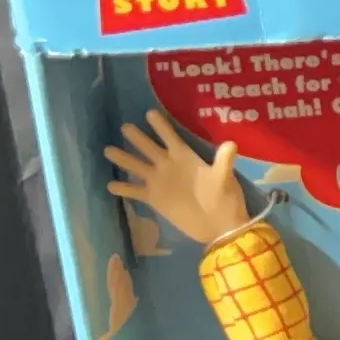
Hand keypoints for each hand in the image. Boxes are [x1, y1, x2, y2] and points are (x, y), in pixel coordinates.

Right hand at [104, 106, 248, 243]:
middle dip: (136, 137)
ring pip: (136, 165)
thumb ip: (224, 161)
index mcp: (185, 157)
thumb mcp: (224, 178)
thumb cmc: (225, 199)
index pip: (170, 136)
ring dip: (123, 158)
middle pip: (148, 147)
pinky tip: (110, 184)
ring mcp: (159, 181)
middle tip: (124, 126)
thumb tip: (232, 144)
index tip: (149, 112)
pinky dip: (123, 188)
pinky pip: (135, 191)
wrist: (220, 227)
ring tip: (108, 150)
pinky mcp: (154, 198)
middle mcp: (168, 166)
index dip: (161, 125)